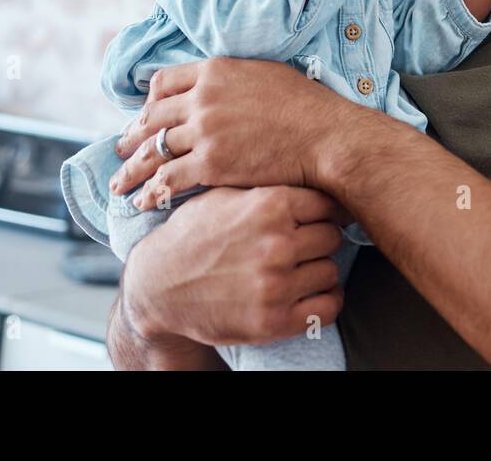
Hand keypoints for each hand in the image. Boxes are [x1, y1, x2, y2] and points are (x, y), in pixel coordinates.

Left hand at [109, 58, 354, 208]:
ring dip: (132, 168)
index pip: (163, 82)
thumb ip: (234, 78)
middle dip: (132, 137)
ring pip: (153, 150)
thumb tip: (224, 84)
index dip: (149, 102)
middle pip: (152, 117)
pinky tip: (142, 202)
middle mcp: (203, 98)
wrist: (325, 136)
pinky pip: (169, 178)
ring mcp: (205, 131)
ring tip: (119, 183)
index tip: (145, 117)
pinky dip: (152, 191)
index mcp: (215, 71)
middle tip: (120, 150)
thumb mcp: (266, 74)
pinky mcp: (212, 163)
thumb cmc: (307, 106)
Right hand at [123, 185, 349, 346]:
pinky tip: (311, 294)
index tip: (320, 217)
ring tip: (300, 269)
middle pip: (332, 237)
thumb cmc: (193, 235)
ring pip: (330, 271)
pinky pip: (328, 307)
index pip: (327, 204)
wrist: (157, 286)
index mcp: (269, 206)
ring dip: (318, 271)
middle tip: (305, 245)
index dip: (323, 211)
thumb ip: (267, 186)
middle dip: (319, 240)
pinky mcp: (274, 321)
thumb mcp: (224, 195)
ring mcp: (276, 284)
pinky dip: (325, 301)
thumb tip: (309, 170)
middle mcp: (276, 244)